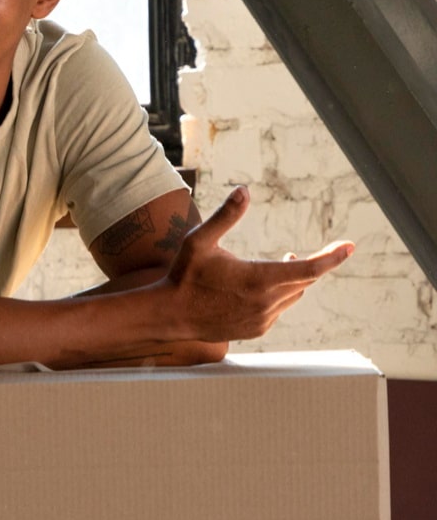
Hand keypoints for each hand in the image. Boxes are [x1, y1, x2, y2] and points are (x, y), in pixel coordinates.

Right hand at [162, 185, 352, 341]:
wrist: (169, 315)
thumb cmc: (184, 275)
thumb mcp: (199, 241)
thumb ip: (225, 216)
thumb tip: (243, 190)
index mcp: (259, 279)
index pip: (310, 269)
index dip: (333, 257)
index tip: (350, 246)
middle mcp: (266, 302)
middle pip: (304, 281)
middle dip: (311, 264)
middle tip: (309, 251)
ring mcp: (262, 319)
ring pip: (293, 296)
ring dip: (292, 280)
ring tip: (281, 265)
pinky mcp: (257, 329)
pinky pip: (278, 310)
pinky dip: (277, 297)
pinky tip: (259, 291)